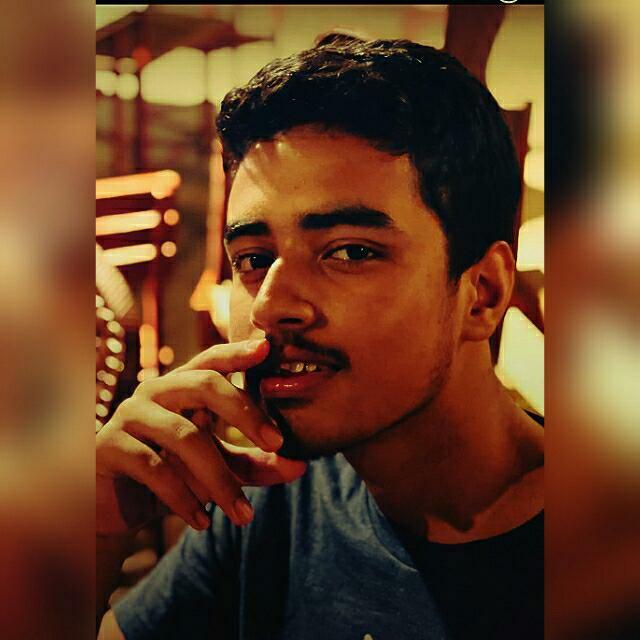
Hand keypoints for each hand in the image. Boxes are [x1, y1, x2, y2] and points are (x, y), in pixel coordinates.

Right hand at [96, 339, 306, 535]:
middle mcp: (156, 391)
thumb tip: (301, 466)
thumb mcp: (219, 467)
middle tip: (277, 444)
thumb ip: (255, 463)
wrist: (114, 506)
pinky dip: (184, 498)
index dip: (238, 352)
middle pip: (204, 384)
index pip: (212, 359)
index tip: (268, 348)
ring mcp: (130, 415)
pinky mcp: (109, 446)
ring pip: (185, 435)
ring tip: (242, 514)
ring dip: (219, 479)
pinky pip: (154, 468)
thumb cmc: (173, 475)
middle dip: (245, 412)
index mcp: (182, 386)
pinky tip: (203, 522)